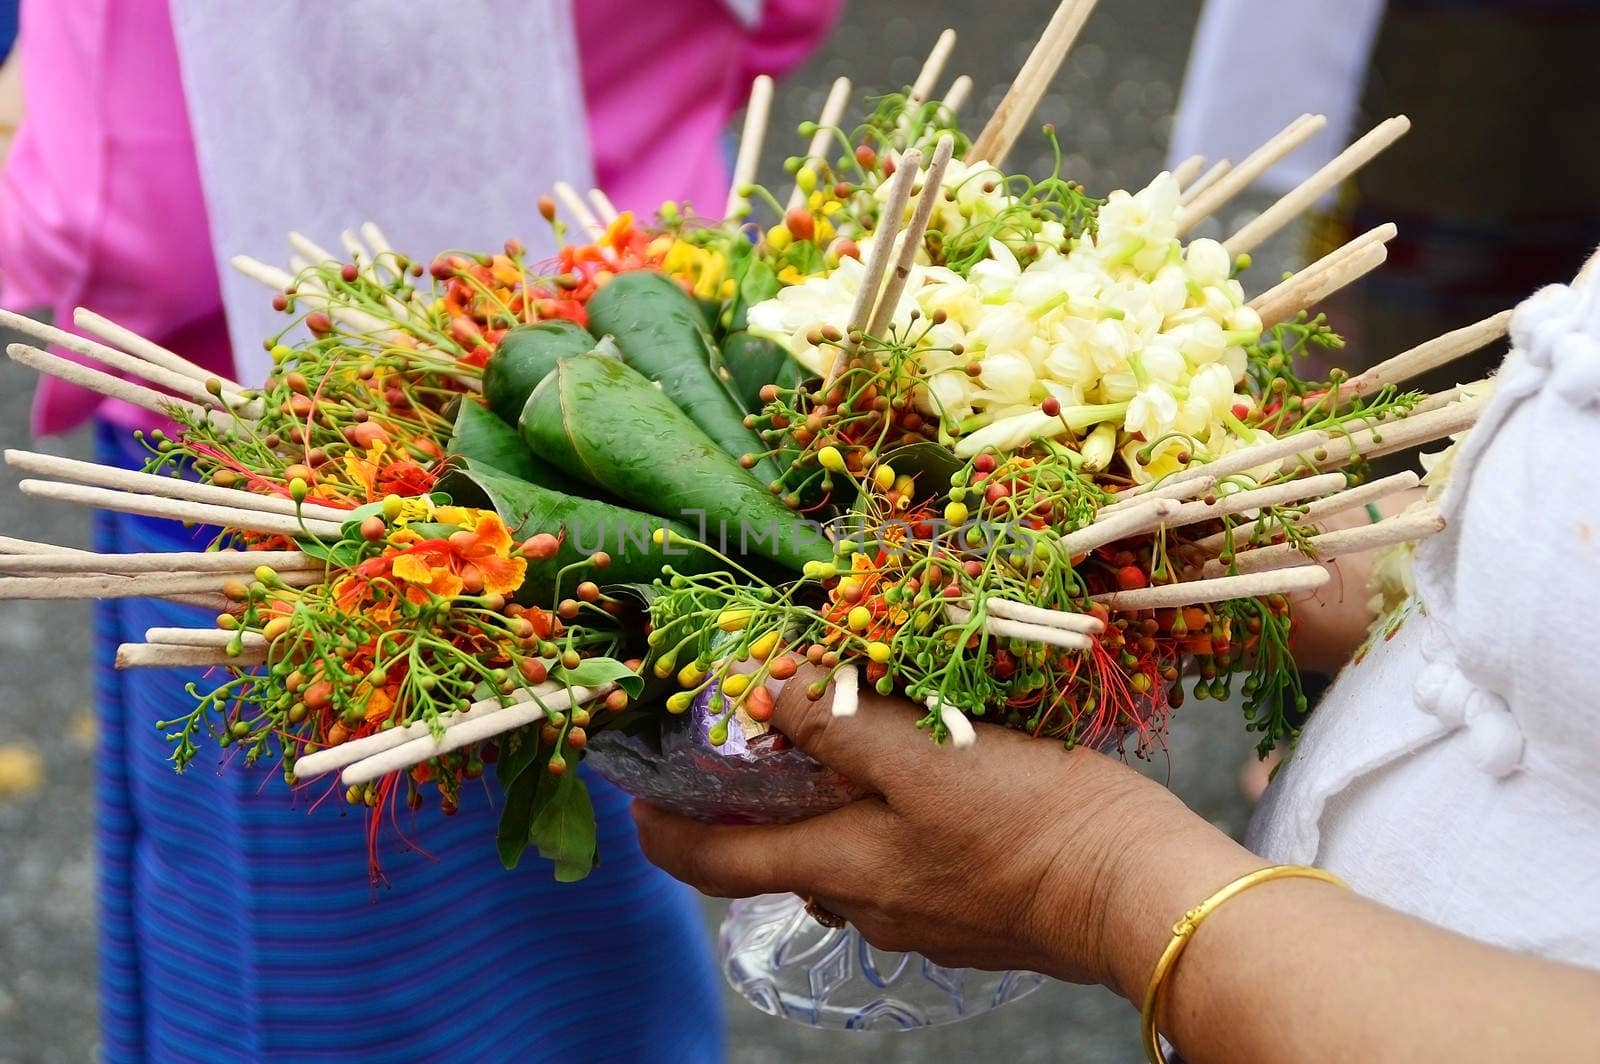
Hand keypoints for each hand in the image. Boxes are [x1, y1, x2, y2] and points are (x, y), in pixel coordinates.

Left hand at [631, 666, 1258, 994]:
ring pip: (843, 858)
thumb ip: (840, 723)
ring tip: (844, 740)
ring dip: (825, 808)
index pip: (713, 864)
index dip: (663, 832)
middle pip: (778, 857)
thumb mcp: (928, 754)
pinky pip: (898, 866)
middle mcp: (865, 906)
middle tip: (752, 739)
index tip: (639, 794)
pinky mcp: (968, 915)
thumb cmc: (1032, 821)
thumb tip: (765, 693)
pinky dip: (882, 823)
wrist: (1142, 894)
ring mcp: (919, 920)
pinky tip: (924, 780)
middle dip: (752, 805)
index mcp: (838, 869)